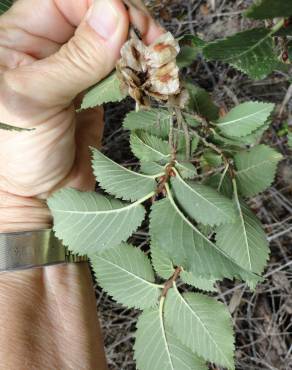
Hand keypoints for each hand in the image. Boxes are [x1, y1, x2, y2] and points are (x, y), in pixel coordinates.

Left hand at [0, 0, 162, 231]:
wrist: (39, 195)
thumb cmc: (18, 152)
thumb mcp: (37, 101)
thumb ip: (75, 60)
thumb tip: (115, 13)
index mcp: (22, 38)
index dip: (100, 4)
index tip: (127, 23)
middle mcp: (51, 48)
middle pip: (97, 15)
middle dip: (130, 24)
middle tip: (154, 43)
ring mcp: (78, 70)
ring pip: (116, 41)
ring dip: (142, 47)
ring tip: (161, 61)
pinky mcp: (98, 91)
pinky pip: (124, 70)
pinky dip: (142, 71)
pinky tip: (153, 76)